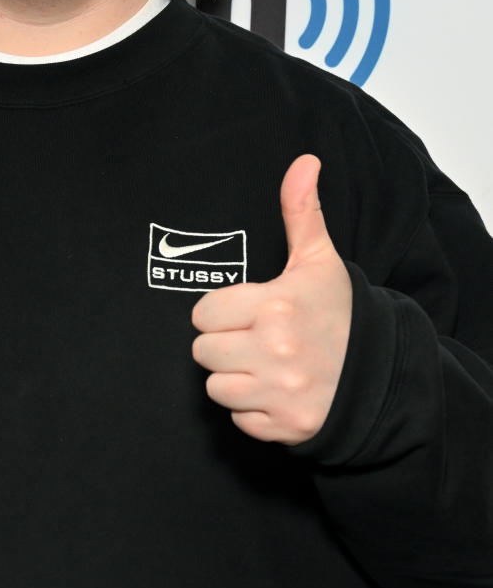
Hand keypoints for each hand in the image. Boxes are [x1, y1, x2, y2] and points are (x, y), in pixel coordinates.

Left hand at [191, 155, 351, 444]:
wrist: (384, 374)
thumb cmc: (340, 312)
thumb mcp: (319, 260)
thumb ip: (300, 211)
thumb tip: (303, 162)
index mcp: (277, 306)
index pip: (203, 313)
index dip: (220, 311)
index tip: (244, 310)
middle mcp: (276, 352)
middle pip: (202, 352)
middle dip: (222, 343)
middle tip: (251, 337)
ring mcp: (282, 393)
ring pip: (216, 388)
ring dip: (233, 378)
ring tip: (261, 363)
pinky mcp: (287, 426)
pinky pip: (239, 420)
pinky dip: (252, 409)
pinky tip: (274, 390)